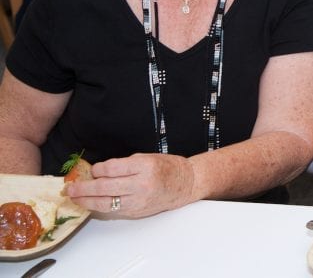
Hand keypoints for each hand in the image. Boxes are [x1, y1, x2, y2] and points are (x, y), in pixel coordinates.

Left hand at [64, 153, 194, 218]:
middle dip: (83, 187)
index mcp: (144, 166)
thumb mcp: (147, 157)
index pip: (111, 168)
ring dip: (86, 200)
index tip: (92, 169)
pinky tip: (90, 203)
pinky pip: (112, 210)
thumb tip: (99, 172)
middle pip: (104, 187)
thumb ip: (124, 165)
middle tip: (69, 187)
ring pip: (104, 203)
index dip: (97, 169)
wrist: (185, 184)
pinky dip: (99, 206)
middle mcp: (141, 185)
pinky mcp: (136, 212)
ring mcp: (138, 201)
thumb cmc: (167, 167)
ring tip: (74, 197)